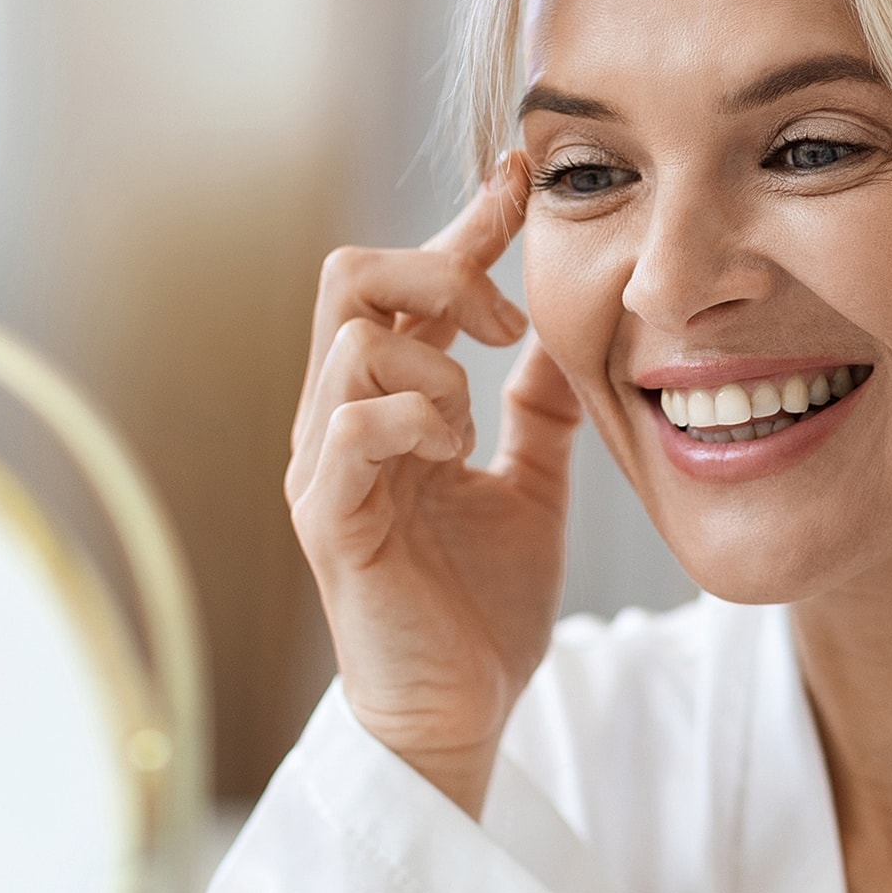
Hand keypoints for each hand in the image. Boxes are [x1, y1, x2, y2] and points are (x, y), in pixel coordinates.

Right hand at [283, 153, 578, 815]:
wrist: (462, 716)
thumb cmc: (484, 611)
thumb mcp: (531, 487)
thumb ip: (539, 412)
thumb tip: (565, 333)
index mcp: (388, 406)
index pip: (410, 283)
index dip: (465, 224)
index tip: (525, 176)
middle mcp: (340, 422)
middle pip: (349, 276)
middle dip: (437, 268)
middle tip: (503, 318)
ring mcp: (325, 468)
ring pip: (352, 340)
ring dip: (434, 365)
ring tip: (475, 428)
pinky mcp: (328, 519)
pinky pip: (351, 425)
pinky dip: (416, 419)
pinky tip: (457, 456)